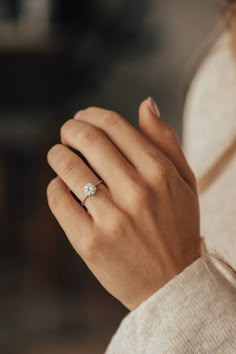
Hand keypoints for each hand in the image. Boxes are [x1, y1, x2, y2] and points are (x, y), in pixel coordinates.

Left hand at [47, 97, 199, 310]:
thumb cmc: (178, 227)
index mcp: (158, 172)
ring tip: (58, 155)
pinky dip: (54, 187)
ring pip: (68, 167)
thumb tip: (145, 103)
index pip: (114, 126)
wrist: (173, 283)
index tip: (82, 117)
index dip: (92, 114)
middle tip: (66, 132)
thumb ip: (166, 140)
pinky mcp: (90, 243)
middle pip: (88, 140)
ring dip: (57, 154)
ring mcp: (112, 219)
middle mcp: (136, 192)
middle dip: (70, 129)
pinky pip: (59, 201)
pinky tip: (61, 187)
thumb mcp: (184, 181)